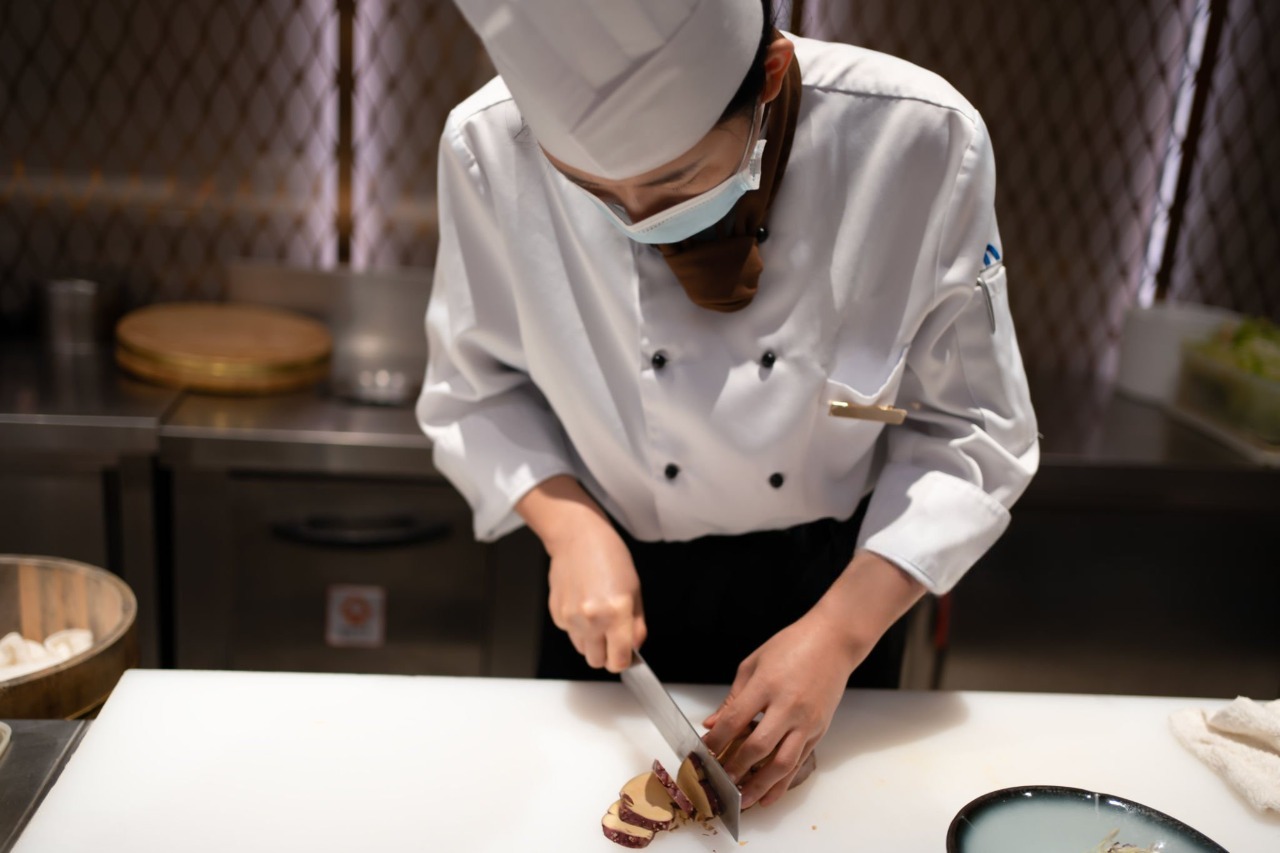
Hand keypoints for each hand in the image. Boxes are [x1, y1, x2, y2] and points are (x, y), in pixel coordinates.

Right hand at [546, 517, 645, 671]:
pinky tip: (583, 604)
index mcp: (616, 613)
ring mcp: (571, 619)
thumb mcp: (635, 590)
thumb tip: (634, 647)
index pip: (619, 661)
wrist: (577, 537)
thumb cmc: (609, 556)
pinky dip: (578, 627)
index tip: (626, 653)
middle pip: (597, 662)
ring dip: (592, 641)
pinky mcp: (556, 615)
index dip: (624, 660)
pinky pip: (570, 634)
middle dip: (607, 653)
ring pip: (582, 650)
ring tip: (597, 615)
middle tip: (612, 634)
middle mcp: (591, 619)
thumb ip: (636, 625)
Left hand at [702, 550, 925, 807]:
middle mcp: (788, 706)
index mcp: (767, 685)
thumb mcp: (753, 663)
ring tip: (743, 801)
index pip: (735, 721)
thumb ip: (733, 697)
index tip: (702, 753)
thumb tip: (713, 725)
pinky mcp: (820, 730)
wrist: (833, 641)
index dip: (716, 742)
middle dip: (736, 769)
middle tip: (719, 782)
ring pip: (783, 763)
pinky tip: (769, 794)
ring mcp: (807, 721)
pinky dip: (783, 782)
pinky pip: (799, 762)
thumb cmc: (791, 646)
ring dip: (760, 786)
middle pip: (758, 747)